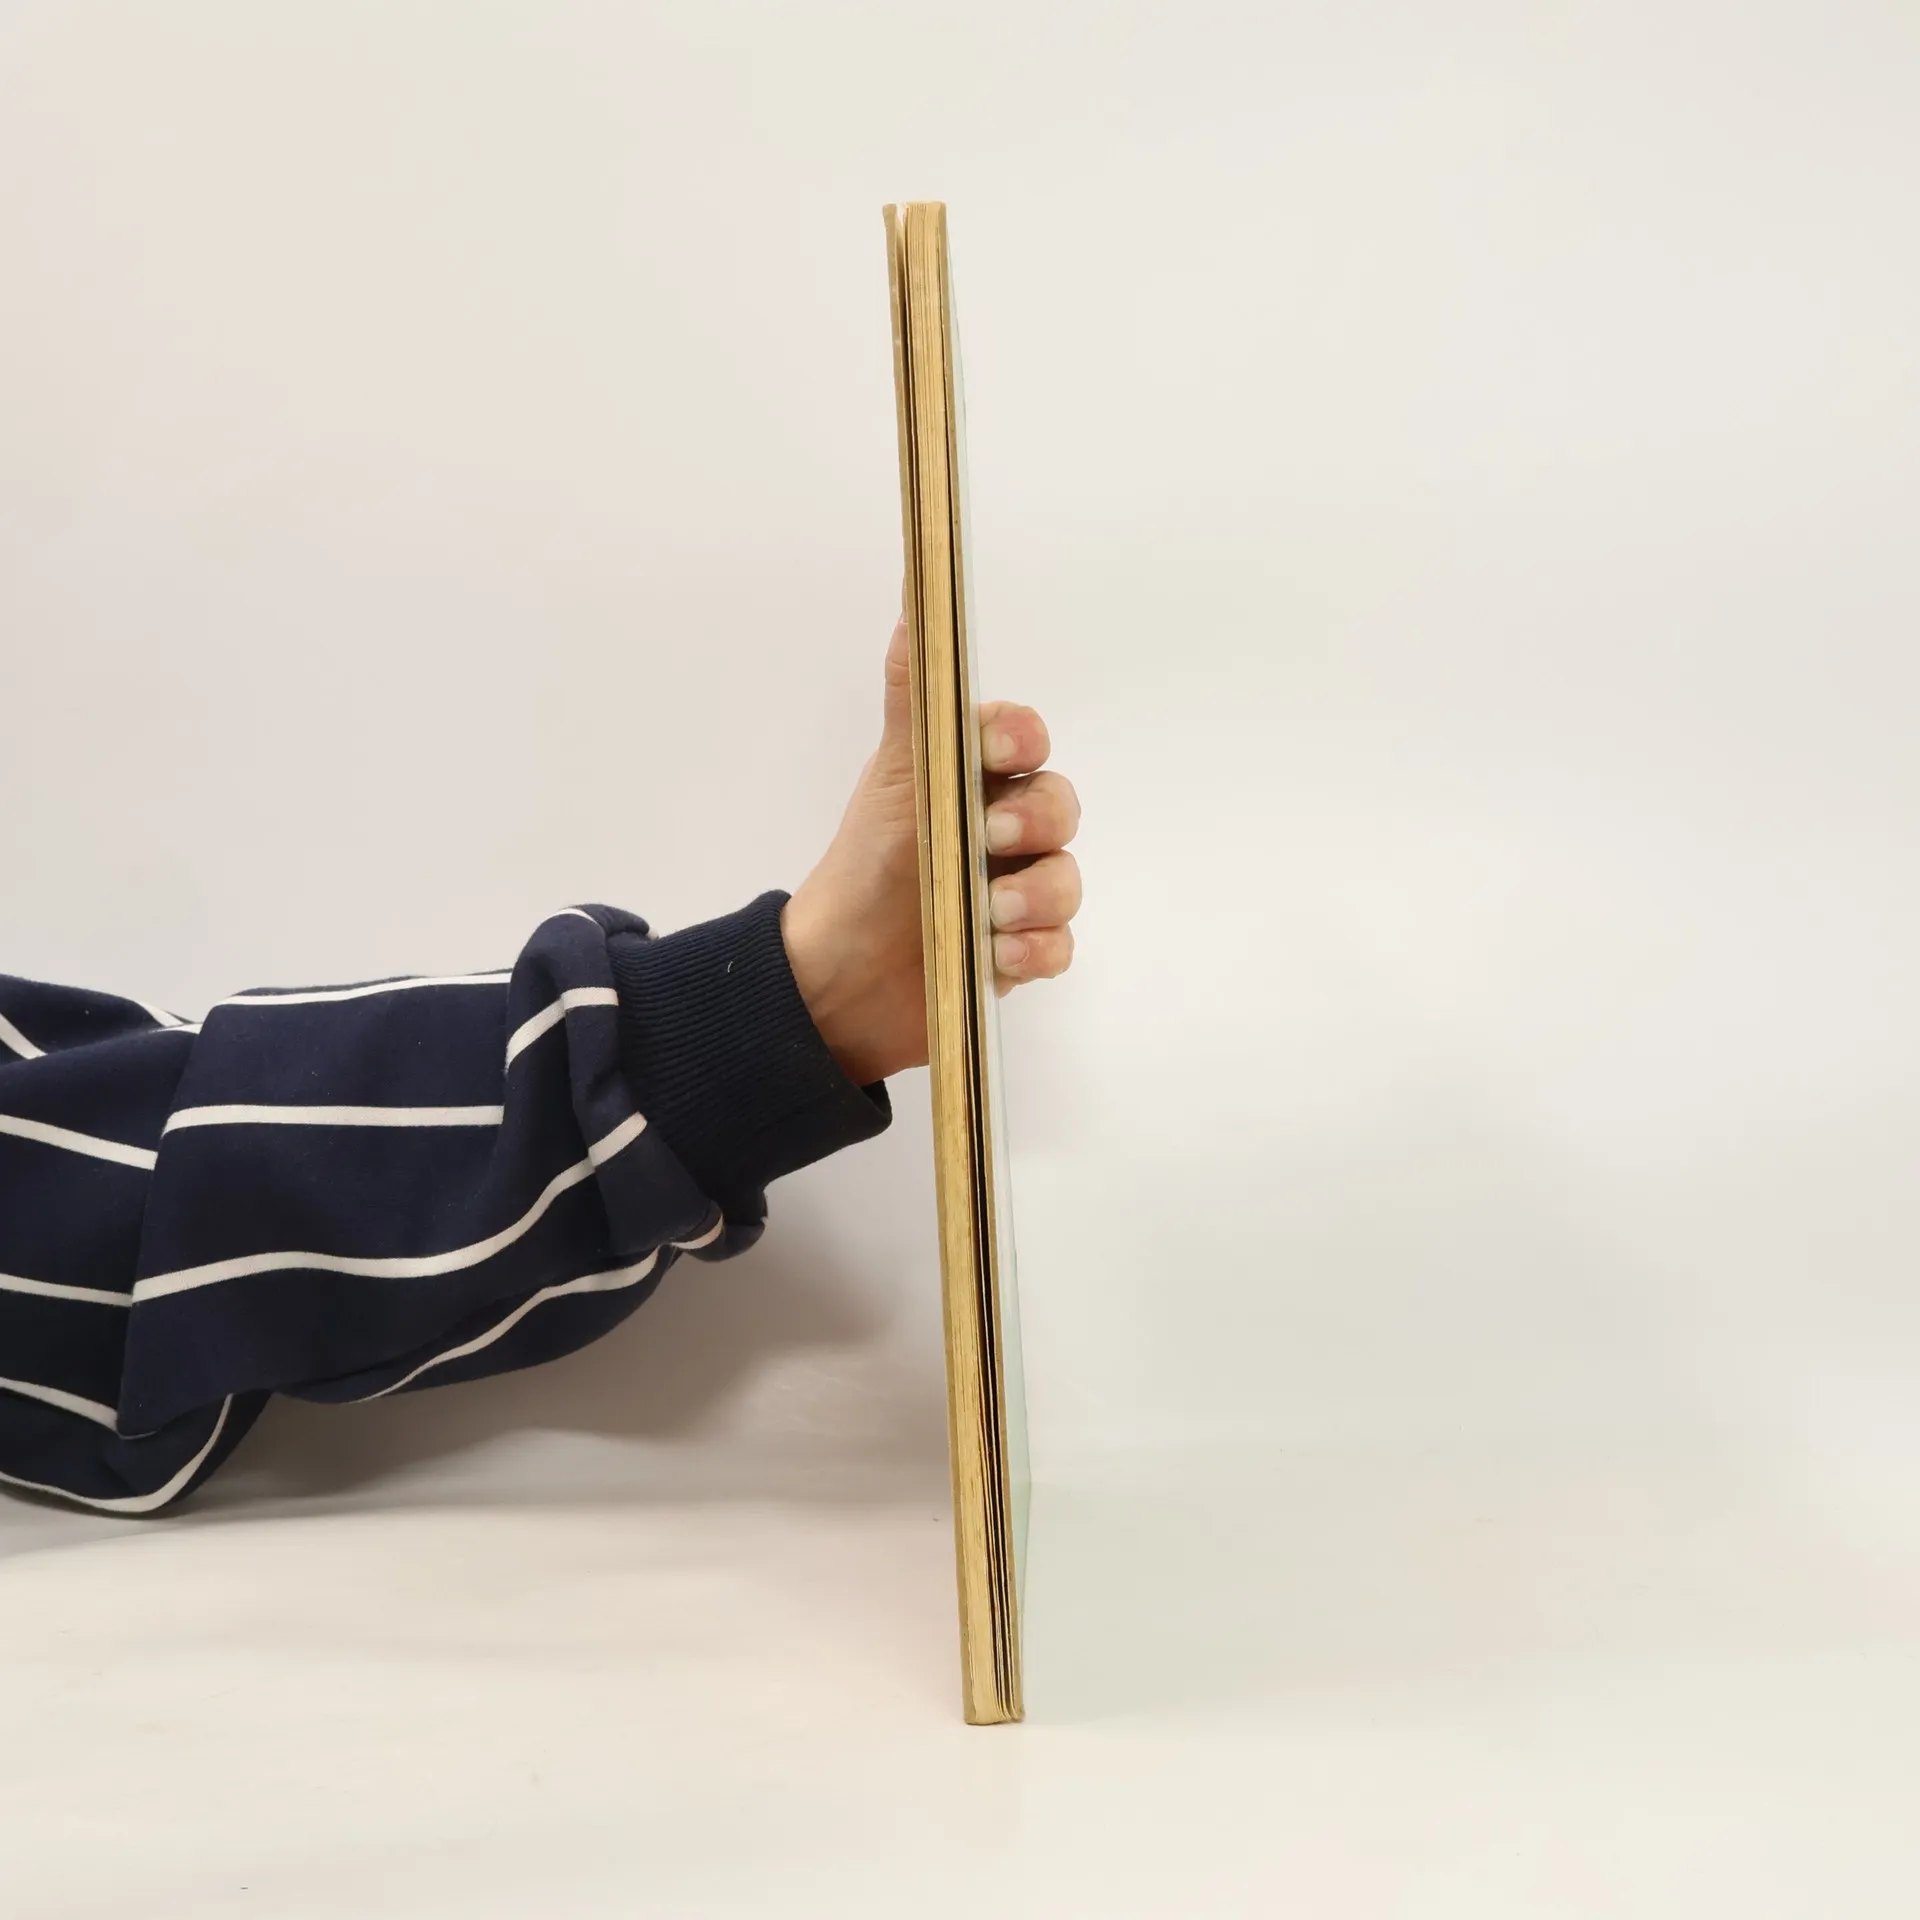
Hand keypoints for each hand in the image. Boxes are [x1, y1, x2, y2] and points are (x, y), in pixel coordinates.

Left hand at [781, 615, 1082, 1085]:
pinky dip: (1036, 949)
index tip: (998, 752)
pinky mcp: (1020, 952)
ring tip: (989, 914)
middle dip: (1036, 819)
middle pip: (1060, 806)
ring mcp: (1015, 892)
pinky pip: (1060, 944)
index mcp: (972, 779)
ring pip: (1066, 878)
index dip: (1022, 741)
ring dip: (1037, 894)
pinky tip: (999, 955)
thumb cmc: (864, 867)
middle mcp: (1002, 830)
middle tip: (992, 834)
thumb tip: (914, 611)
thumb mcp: (892, 777)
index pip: (1026, 741)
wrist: (836, 977)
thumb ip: (915, 701)